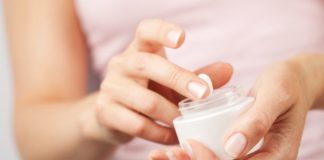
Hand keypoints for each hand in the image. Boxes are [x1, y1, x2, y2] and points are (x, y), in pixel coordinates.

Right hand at [79, 19, 232, 144]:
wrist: (110, 114)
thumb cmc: (147, 91)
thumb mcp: (170, 81)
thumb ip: (196, 75)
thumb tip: (228, 70)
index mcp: (138, 50)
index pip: (146, 31)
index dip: (162, 31)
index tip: (182, 38)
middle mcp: (121, 64)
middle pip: (148, 65)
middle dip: (179, 79)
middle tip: (203, 93)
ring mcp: (111, 88)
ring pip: (146, 101)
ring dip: (172, 115)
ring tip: (188, 122)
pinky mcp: (105, 112)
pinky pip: (138, 125)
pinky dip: (160, 133)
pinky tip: (173, 136)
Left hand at [149, 60, 313, 159]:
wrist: (292, 82)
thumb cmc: (286, 85)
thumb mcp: (275, 96)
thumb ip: (257, 121)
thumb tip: (232, 148)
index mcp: (276, 157)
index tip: (190, 145)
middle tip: (168, 154)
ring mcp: (248, 157)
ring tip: (162, 155)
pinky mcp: (237, 149)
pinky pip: (214, 155)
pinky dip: (192, 155)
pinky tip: (172, 150)